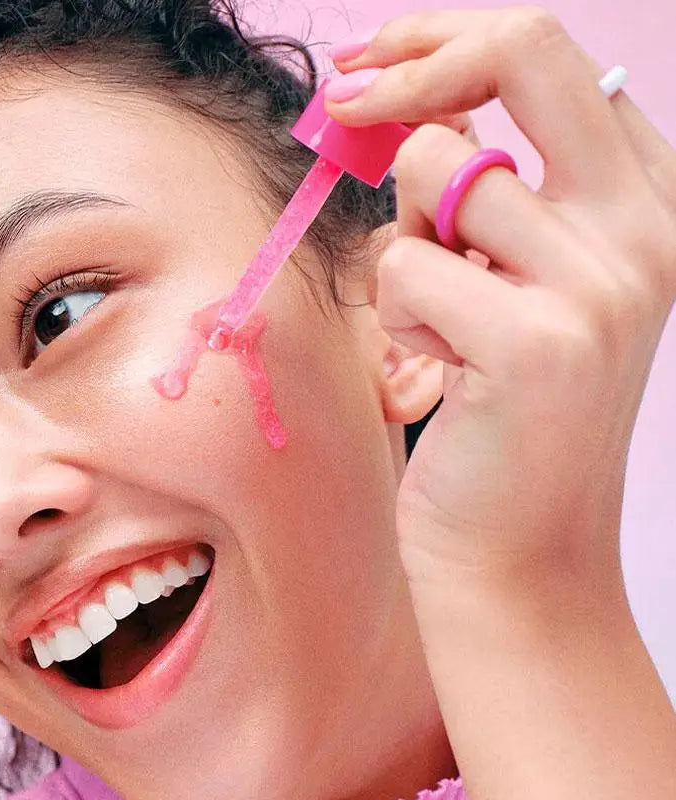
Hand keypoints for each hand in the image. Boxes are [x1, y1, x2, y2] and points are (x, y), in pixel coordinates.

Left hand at [327, 7, 675, 588]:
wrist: (517, 556)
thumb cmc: (497, 424)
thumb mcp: (508, 291)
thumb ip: (485, 202)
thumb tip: (409, 116)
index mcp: (646, 206)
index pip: (552, 60)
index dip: (450, 42)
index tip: (372, 59)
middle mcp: (643, 230)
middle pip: (524, 50)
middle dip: (414, 64)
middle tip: (346, 94)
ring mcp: (600, 282)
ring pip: (436, 175)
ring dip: (404, 248)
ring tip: (438, 330)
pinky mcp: (537, 342)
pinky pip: (407, 269)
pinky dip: (397, 318)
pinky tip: (437, 373)